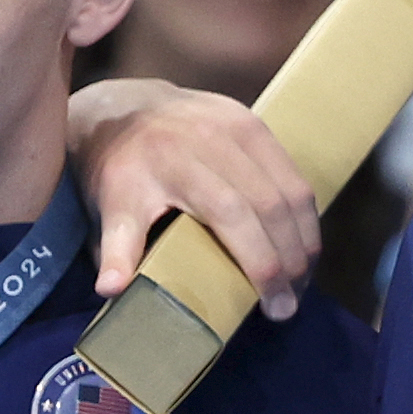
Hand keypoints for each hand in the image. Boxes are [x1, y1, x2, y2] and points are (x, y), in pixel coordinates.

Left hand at [65, 78, 318, 318]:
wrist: (124, 108)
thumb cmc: (117, 172)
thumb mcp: (107, 208)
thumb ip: (114, 249)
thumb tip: (110, 290)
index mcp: (175, 163)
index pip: (233, 213)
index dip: (261, 262)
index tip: (273, 305)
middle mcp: (211, 138)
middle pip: (271, 205)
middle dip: (290, 261)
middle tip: (290, 304)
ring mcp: (239, 125)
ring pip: (293, 189)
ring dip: (305, 240)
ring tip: (301, 280)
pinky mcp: (254, 123)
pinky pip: (293, 174)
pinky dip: (304, 215)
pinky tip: (301, 245)